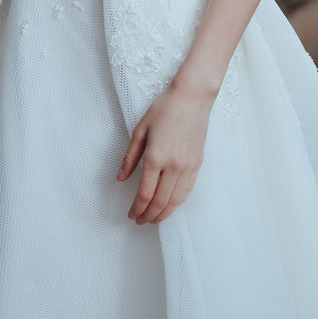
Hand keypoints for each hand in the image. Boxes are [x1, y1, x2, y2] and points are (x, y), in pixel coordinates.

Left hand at [116, 81, 212, 224]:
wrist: (192, 98)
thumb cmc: (164, 109)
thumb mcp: (140, 130)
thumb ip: (130, 157)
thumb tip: (120, 178)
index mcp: (155, 157)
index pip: (144, 193)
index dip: (136, 208)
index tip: (131, 214)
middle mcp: (173, 166)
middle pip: (160, 201)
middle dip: (148, 215)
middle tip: (139, 221)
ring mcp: (187, 166)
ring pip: (175, 200)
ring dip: (163, 214)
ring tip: (153, 219)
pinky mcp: (197, 164)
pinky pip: (187, 191)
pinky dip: (178, 203)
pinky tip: (170, 207)